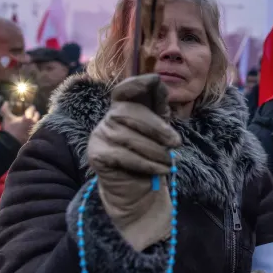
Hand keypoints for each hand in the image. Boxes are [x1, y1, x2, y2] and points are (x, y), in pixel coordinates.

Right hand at [0, 103, 38, 144]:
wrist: (11, 144)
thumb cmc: (10, 130)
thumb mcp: (7, 119)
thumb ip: (5, 109)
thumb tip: (5, 102)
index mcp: (28, 117)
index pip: (32, 108)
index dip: (31, 107)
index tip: (29, 107)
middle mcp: (34, 122)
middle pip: (37, 115)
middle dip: (35, 113)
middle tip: (31, 113)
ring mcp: (36, 129)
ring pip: (38, 121)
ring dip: (36, 120)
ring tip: (31, 121)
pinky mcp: (35, 135)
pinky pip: (38, 128)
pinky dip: (36, 127)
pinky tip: (31, 128)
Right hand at [88, 74, 181, 251]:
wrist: (138, 192)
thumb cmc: (150, 158)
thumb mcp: (159, 133)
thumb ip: (158, 109)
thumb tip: (159, 83)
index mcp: (125, 109)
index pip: (124, 91)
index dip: (135, 84)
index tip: (154, 80)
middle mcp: (109, 119)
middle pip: (130, 113)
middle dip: (157, 128)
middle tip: (176, 143)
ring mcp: (100, 135)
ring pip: (128, 137)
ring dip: (155, 151)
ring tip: (169, 162)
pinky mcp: (96, 154)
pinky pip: (123, 156)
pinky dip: (146, 164)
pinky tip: (159, 170)